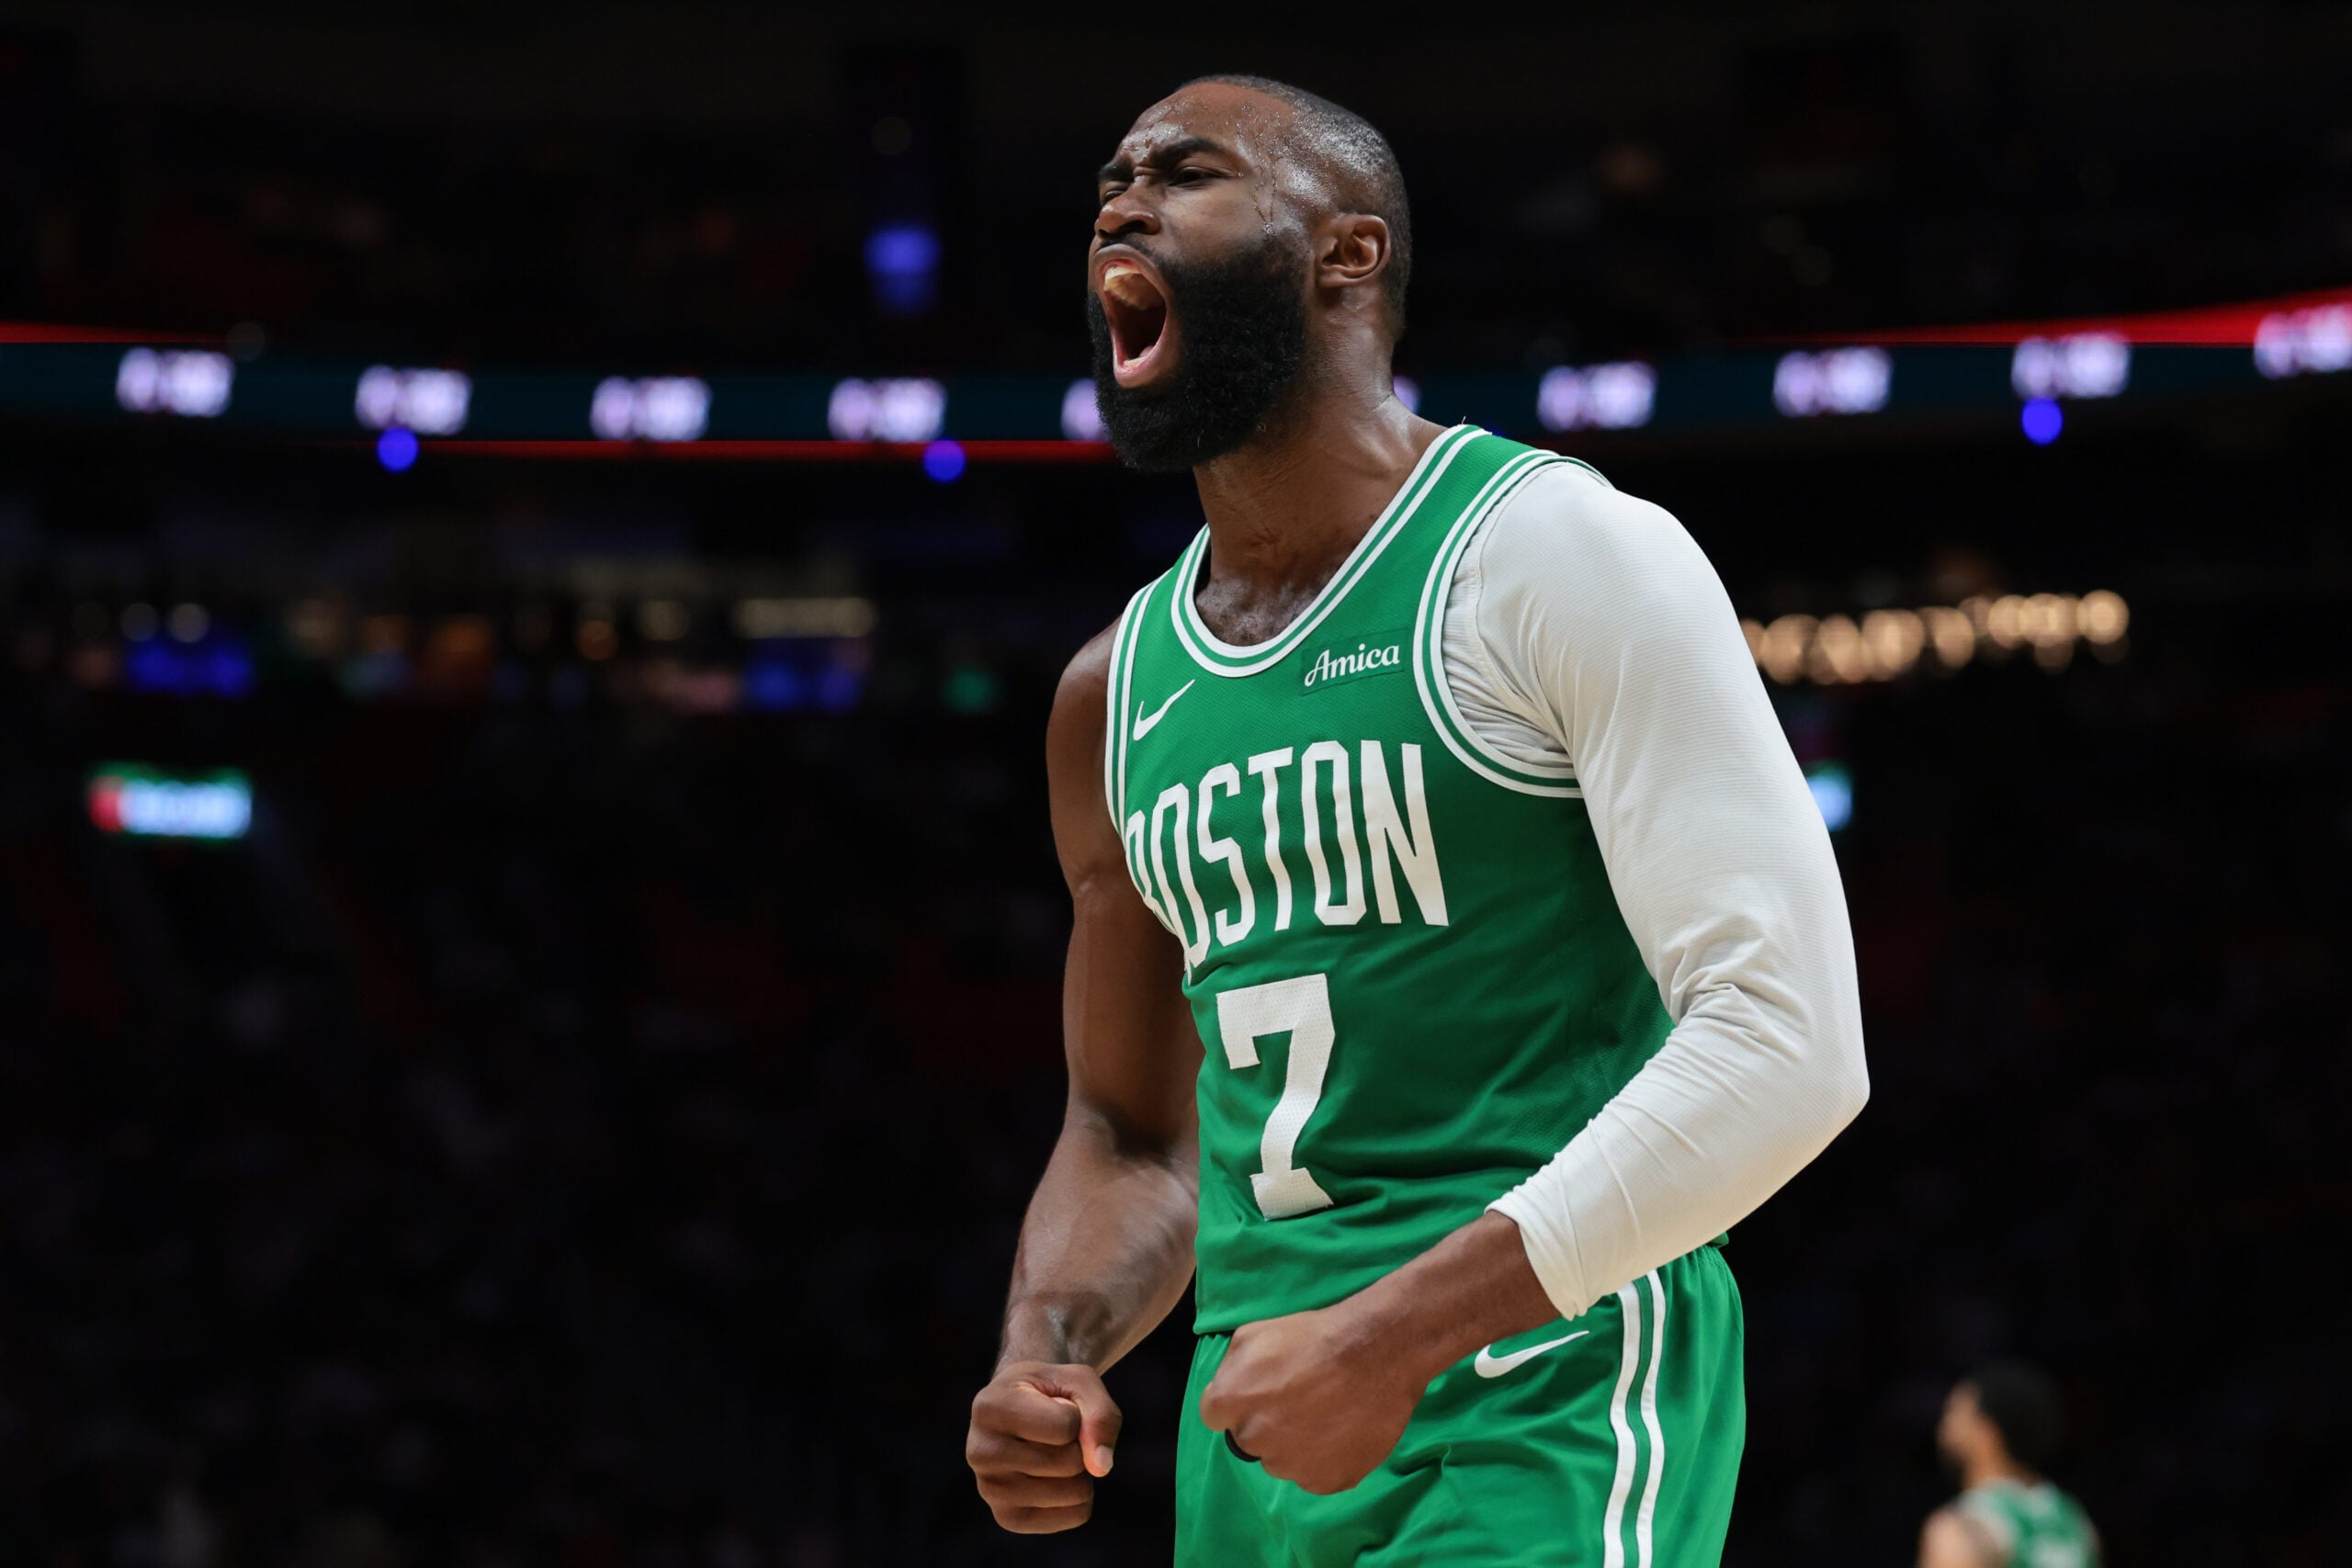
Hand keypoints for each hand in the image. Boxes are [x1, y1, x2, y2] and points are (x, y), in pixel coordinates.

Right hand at [966, 1361, 1121, 1532]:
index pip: (1065, 1426)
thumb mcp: (1078, 1381)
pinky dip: (1079, 1496)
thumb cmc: (1051, 1391)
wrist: (1019, 1409)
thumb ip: (1100, 1414)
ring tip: (1051, 1451)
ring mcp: (991, 1490)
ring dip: (1079, 1470)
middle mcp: (981, 1452)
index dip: (1076, 1415)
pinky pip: (1076, 1515)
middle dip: (1078, 1444)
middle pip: (1070, 1462)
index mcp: (990, 1407)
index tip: (1054, 1405)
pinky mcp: (1008, 1518)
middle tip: (1053, 1431)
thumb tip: (1100, 1468)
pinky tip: (1052, 1477)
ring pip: (1075, 1492)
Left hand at [1197, 1301, 1430, 1494]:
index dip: (1239, 1401)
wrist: (1377, 1351)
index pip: (1215, 1415)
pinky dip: (1326, 1458)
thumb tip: (1225, 1393)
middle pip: (1250, 1440)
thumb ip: (1230, 1368)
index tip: (1262, 1392)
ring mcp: (1291, 1465)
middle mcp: (1254, 1439)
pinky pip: (1316, 1475)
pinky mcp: (1326, 1481)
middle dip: (1266, 1423)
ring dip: (1296, 1444)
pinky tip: (1343, 1430)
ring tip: (1327, 1414)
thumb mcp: (1254, 1333)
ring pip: (1283, 1461)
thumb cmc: (1314, 1336)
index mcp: (1231, 1401)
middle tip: (1300, 1400)